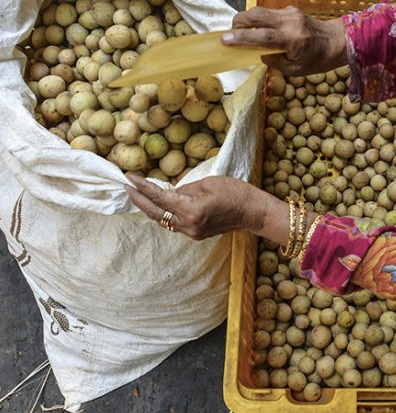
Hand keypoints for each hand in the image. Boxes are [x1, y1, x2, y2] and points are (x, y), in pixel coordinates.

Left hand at [125, 174, 258, 239]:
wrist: (252, 212)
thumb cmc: (235, 192)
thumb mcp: (208, 183)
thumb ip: (184, 189)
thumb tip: (169, 193)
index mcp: (191, 210)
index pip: (159, 198)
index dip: (142, 187)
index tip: (130, 178)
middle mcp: (188, 225)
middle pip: (155, 213)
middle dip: (139, 200)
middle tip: (127, 187)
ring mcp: (191, 232)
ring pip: (162, 220)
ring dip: (150, 208)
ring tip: (138, 194)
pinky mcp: (196, 234)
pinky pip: (173, 223)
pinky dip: (163, 213)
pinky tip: (158, 204)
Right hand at [221, 6, 346, 75]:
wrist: (337, 41)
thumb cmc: (318, 60)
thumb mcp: (295, 70)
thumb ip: (274, 61)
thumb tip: (256, 53)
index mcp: (293, 40)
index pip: (262, 36)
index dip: (241, 37)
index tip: (225, 40)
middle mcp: (290, 22)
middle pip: (256, 14)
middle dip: (238, 22)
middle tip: (230, 34)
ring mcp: (290, 13)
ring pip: (260, 10)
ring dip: (246, 20)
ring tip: (241, 33)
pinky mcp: (290, 9)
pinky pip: (268, 13)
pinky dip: (259, 21)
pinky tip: (260, 31)